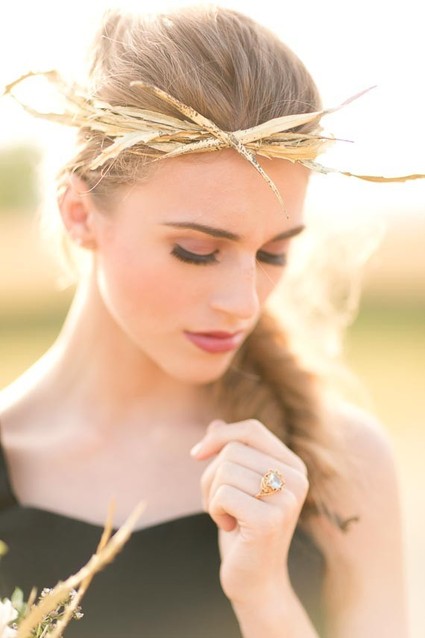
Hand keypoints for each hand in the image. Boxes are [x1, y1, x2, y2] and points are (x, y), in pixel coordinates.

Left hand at [190, 419, 308, 605]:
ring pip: (225, 470)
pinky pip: (222, 494)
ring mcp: (287, 499)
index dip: (220, 437)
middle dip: (210, 475)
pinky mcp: (270, 520)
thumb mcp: (237, 486)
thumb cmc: (243, 529)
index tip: (196, 455)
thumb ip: (231, 454)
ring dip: (211, 495)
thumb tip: (214, 424)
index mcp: (293, 465)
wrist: (255, 581)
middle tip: (218, 504)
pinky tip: (228, 527)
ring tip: (224, 516)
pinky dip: (213, 510)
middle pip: (233, 449)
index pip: (251, 430)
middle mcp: (297, 478)